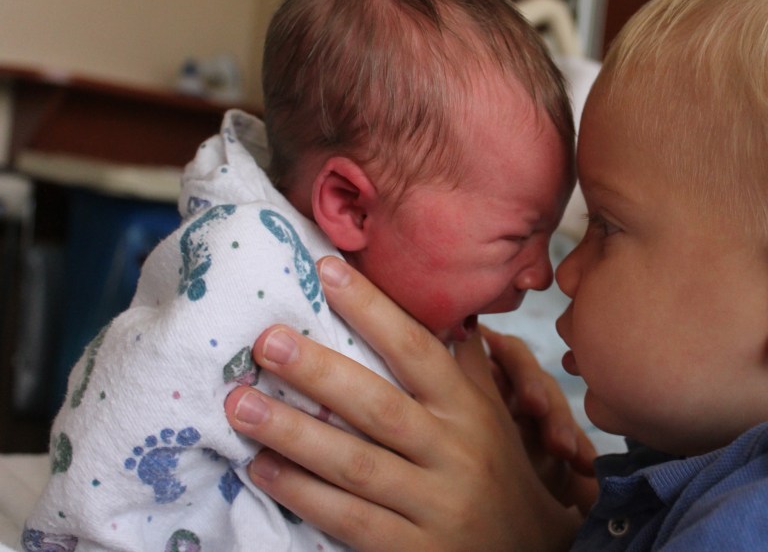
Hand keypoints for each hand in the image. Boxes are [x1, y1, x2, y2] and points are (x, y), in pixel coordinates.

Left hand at [224, 257, 581, 550]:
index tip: (328, 271)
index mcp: (469, 410)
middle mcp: (453, 452)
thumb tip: (445, 307)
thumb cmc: (499, 470)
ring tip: (241, 406)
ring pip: (356, 464)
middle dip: (319, 371)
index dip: (374, 309)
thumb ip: (463, 364)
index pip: (418, 350)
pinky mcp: (414, 550)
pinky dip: (304, 494)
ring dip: (294, 434)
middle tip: (266, 342)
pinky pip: (350, 520)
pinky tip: (262, 469)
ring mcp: (434, 504)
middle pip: (379, 406)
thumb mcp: (492, 414)